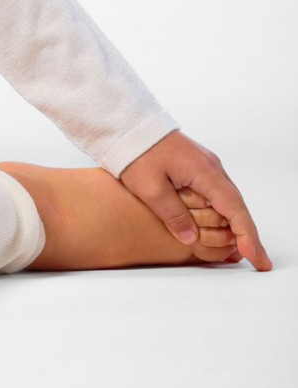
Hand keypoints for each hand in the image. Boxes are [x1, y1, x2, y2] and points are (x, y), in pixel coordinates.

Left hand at [119, 130, 271, 270]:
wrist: (130, 126)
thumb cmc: (137, 153)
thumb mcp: (150, 188)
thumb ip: (173, 215)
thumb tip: (192, 240)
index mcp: (204, 171)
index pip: (235, 209)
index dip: (247, 236)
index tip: (257, 259)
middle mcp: (212, 168)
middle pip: (237, 206)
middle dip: (247, 235)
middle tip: (257, 261)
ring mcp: (207, 166)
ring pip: (228, 200)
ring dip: (235, 225)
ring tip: (240, 250)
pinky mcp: (198, 167)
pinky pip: (217, 194)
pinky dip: (223, 213)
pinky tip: (221, 227)